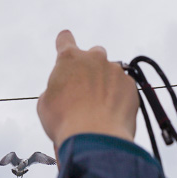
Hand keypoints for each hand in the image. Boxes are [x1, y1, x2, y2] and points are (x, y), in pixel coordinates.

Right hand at [37, 29, 138, 151]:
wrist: (95, 138)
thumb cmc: (65, 121)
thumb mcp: (45, 104)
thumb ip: (55, 89)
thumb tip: (63, 93)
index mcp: (69, 59)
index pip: (65, 39)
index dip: (64, 42)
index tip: (66, 44)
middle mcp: (94, 59)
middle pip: (93, 54)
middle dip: (90, 67)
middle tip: (85, 89)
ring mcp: (115, 71)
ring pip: (110, 72)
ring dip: (105, 84)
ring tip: (99, 109)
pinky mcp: (131, 86)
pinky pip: (123, 88)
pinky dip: (118, 98)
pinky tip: (111, 114)